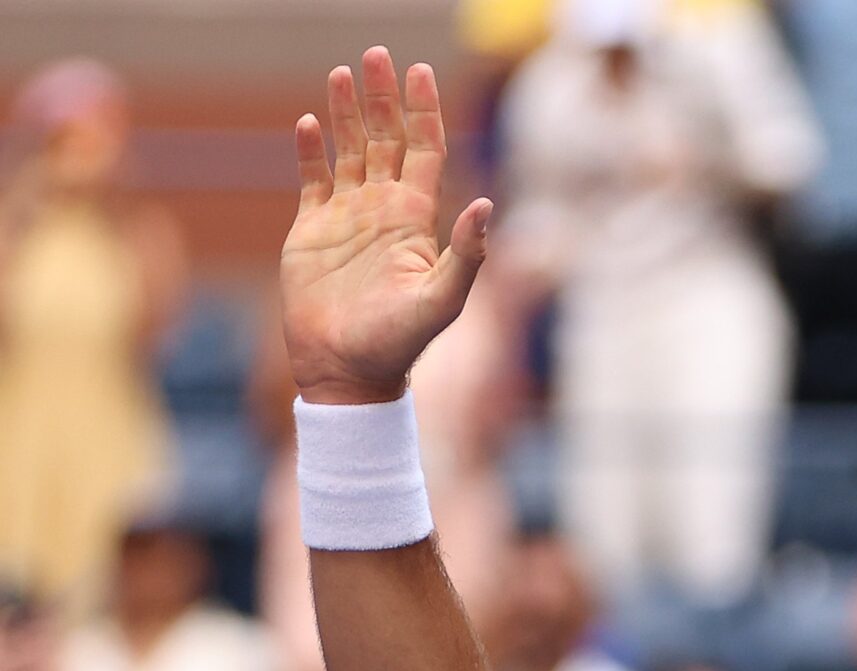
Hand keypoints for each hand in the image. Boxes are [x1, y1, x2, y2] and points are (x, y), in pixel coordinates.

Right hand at [282, 48, 489, 404]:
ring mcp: (347, 218)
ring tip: (344, 72)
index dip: (423, 111)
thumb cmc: (398, 343)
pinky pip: (311, 180)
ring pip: (349, 151)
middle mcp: (383, 210)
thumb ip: (466, 255)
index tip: (420, 71)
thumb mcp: (441, 300)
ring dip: (348, 112)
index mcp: (415, 219)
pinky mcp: (310, 231)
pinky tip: (311, 122)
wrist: (347, 370)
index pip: (424, 151)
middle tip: (376, 54)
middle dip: (383, 98)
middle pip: (385, 139)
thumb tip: (486, 207)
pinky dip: (311, 151)